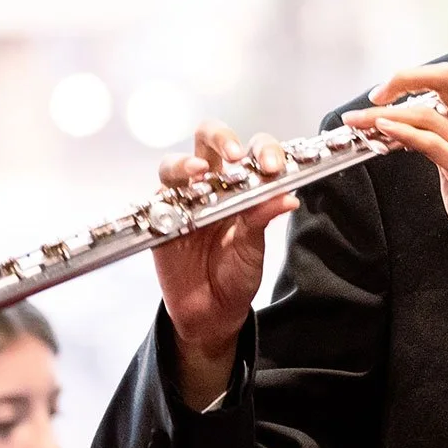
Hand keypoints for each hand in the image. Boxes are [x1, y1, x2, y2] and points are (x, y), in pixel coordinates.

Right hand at [151, 123, 298, 405]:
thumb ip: (263, 218)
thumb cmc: (236, 274)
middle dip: (221, 138)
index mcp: (243, 186)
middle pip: (209, 140)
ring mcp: (184, 198)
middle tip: (235, 155)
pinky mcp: (161, 217)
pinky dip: (170, 193)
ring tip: (201, 173)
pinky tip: (182, 199)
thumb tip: (287, 196)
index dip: (263, 150)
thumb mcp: (254, 247)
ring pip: (178, 163)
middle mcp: (212, 184)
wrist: (211, 310)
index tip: (273, 165)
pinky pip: (159, 197)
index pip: (252, 152)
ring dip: (188, 163)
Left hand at [347, 65, 447, 320]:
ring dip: (384, 113)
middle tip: (377, 94)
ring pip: (427, 111)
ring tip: (359, 121)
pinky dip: (403, 132)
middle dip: (404, 78)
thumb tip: (425, 151)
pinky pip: (433, 142)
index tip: (389, 100)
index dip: (418, 85)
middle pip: (445, 78)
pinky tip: (384, 130)